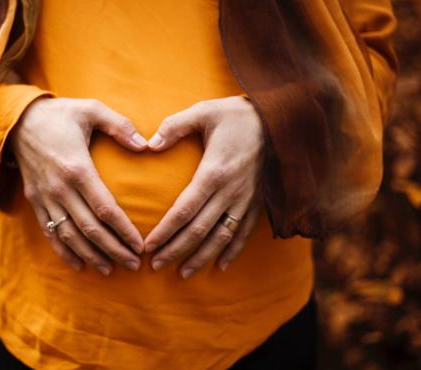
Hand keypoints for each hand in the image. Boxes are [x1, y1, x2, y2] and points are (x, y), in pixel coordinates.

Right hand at [10, 97, 147, 274]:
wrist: (18, 120)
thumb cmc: (61, 114)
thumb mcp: (91, 109)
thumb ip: (120, 125)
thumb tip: (146, 145)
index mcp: (77, 168)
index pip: (105, 209)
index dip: (124, 230)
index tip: (140, 245)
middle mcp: (60, 188)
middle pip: (90, 229)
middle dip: (114, 250)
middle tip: (134, 264)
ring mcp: (45, 198)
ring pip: (70, 236)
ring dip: (91, 256)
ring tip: (111, 270)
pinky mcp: (35, 201)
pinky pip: (49, 233)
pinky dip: (64, 252)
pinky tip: (79, 265)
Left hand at [144, 96, 263, 277]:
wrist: (281, 119)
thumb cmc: (236, 115)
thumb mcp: (203, 112)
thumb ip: (174, 126)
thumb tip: (149, 144)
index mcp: (214, 172)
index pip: (184, 210)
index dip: (165, 231)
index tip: (148, 246)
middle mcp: (231, 192)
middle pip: (199, 230)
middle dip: (176, 250)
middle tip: (155, 265)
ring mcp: (246, 200)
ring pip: (222, 237)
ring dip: (201, 257)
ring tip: (183, 273)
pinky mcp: (258, 202)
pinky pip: (244, 232)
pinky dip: (232, 251)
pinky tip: (220, 266)